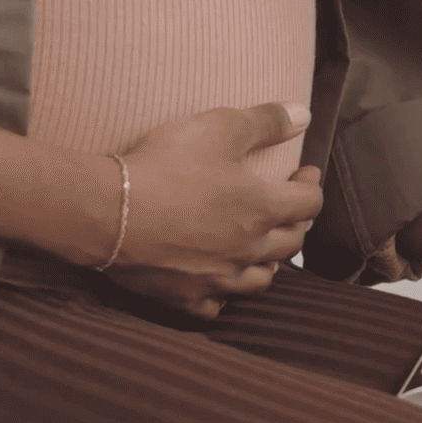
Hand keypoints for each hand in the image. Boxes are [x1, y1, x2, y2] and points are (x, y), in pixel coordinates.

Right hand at [101, 102, 323, 319]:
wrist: (110, 211)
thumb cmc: (166, 166)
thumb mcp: (220, 127)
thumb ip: (266, 121)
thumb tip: (303, 116)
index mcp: (261, 209)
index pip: (308, 203)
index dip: (312, 185)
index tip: (307, 173)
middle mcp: (247, 249)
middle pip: (290, 243)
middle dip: (297, 223)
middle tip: (292, 208)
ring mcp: (218, 278)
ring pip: (259, 280)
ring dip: (269, 263)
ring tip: (264, 248)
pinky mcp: (184, 296)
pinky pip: (214, 306)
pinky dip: (222, 297)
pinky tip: (219, 287)